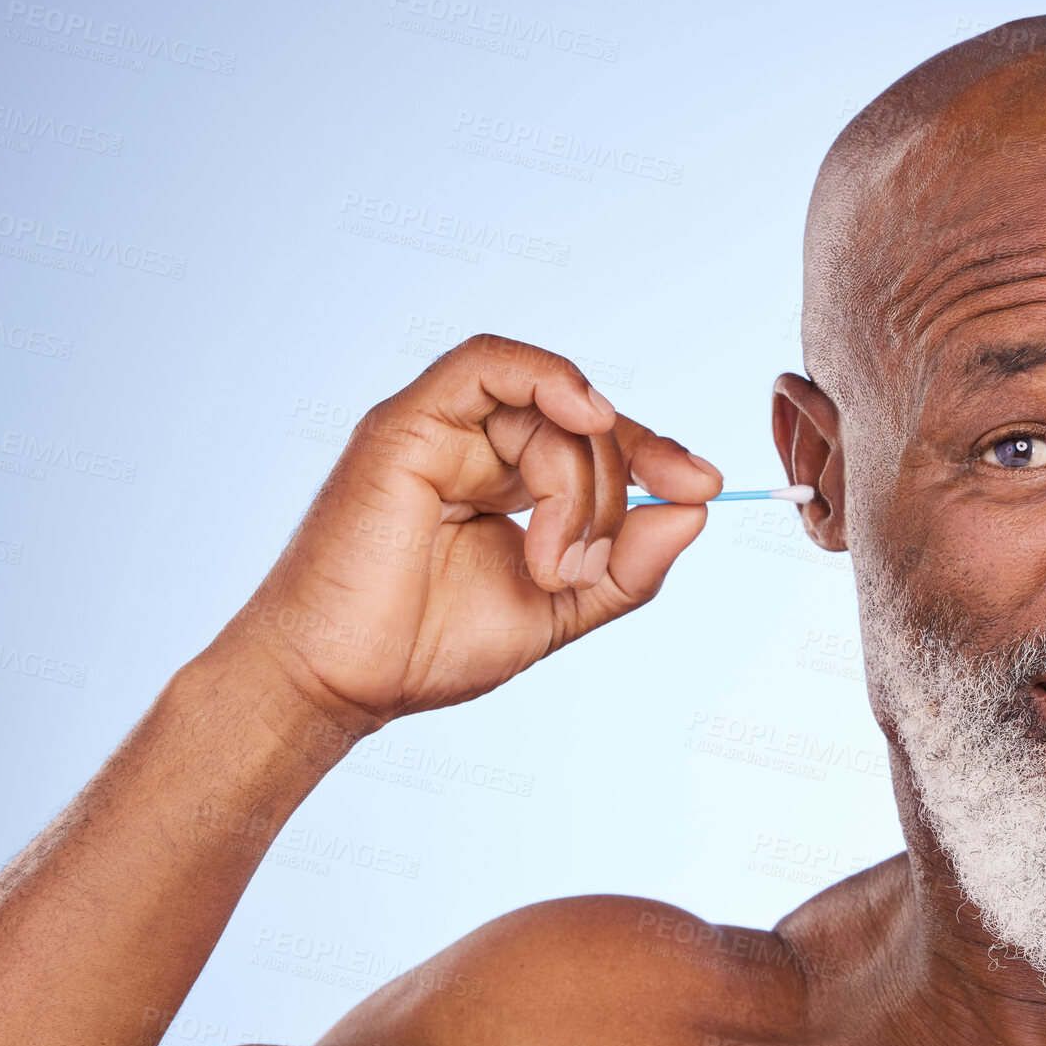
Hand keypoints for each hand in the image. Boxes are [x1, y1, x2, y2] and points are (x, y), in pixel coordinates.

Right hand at [214, 334, 721, 733]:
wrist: (343, 683)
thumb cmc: (430, 648)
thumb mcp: (563, 608)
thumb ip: (629, 564)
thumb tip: (695, 507)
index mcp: (508, 482)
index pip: (599, 443)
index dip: (656, 456)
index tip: (703, 486)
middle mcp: (476, 445)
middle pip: (585, 423)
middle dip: (618, 487)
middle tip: (587, 568)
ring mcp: (440, 429)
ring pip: (551, 406)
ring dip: (579, 481)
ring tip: (552, 563)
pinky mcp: (407, 423)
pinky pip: (487, 363)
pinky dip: (547, 376)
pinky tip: (584, 416)